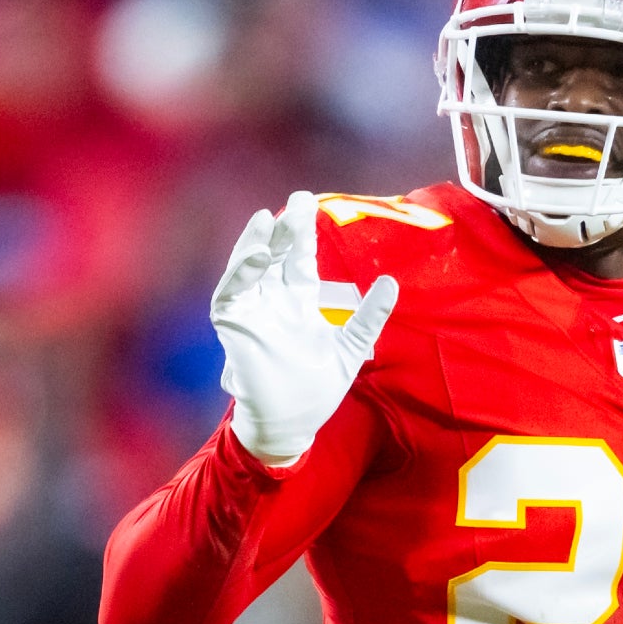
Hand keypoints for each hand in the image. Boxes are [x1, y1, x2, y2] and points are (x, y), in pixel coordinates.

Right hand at [211, 190, 398, 463]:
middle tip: (297, 200)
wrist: (292, 423)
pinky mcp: (235, 327)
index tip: (308, 203)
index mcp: (299, 303)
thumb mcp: (353, 346)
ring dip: (256, 244)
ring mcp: (253, 312)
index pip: (299, 259)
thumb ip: (370, 314)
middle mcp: (274, 302)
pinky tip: (257, 256)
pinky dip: (241, 273)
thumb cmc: (317, 387)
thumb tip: (391, 281)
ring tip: (268, 221)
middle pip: (276, 256)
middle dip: (284, 229)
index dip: (303, 233)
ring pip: (249, 268)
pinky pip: (231, 293)